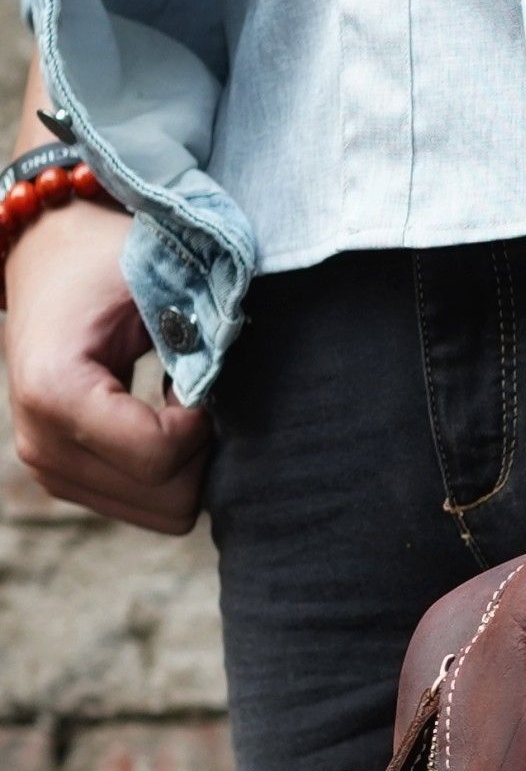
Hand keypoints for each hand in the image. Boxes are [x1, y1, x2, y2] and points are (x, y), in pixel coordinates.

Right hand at [4, 195, 209, 532]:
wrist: (50, 257)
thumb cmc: (107, 261)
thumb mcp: (158, 285)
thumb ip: (200, 343)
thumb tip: (239, 402)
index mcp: (53, 393)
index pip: (159, 460)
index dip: (199, 426)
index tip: (193, 378)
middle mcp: (41, 444)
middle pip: (168, 501)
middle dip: (197, 451)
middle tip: (185, 391)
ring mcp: (49, 469)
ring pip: (163, 513)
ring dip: (185, 463)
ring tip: (167, 404)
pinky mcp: (66, 479)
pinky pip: (149, 507)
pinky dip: (168, 469)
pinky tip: (153, 420)